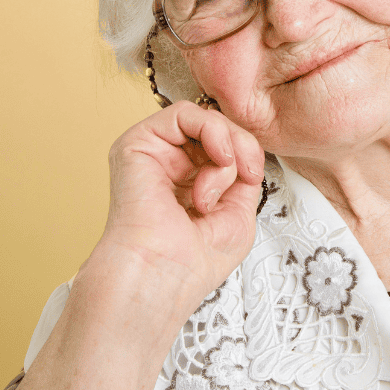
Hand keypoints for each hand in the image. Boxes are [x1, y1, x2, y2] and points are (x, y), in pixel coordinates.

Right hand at [97, 100, 265, 304]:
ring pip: (205, 118)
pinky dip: (212, 130)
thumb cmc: (192, 261)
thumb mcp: (238, 212)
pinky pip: (183, 112)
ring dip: (227, 146)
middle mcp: (169, 165)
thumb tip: (245, 147)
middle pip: (219, 128)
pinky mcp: (136, 143)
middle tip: (244, 176)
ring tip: (218, 182)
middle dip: (242, 148)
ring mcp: (153, 153)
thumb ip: (242, 174)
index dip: (248, 152)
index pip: (226, 144)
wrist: (160, 278)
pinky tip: (218, 159)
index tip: (254, 177)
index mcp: (189, 182)